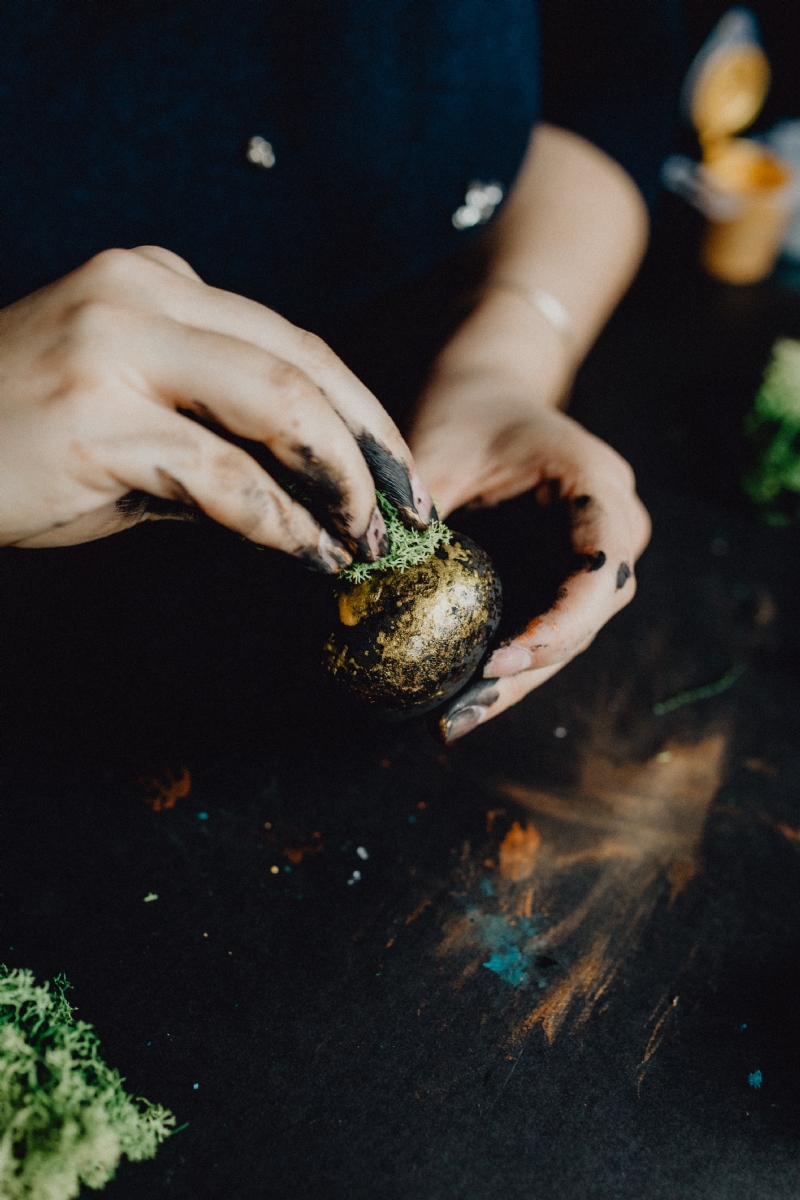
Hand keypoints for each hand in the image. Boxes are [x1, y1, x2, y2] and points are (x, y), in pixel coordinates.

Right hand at [0, 247, 434, 561]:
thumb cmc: (16, 443)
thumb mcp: (123, 413)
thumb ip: (211, 429)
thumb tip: (307, 491)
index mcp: (153, 281)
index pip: (291, 340)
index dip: (359, 410)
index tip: (396, 470)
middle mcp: (140, 294)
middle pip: (305, 361)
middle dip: (374, 444)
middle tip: (411, 507)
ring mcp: (116, 349)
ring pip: (280, 405)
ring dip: (343, 481)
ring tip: (368, 537)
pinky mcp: (97, 420)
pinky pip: (223, 474)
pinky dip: (282, 522)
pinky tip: (308, 554)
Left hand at [409, 371, 649, 741]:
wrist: (488, 391)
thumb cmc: (465, 412)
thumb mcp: (436, 451)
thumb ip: (414, 518)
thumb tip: (363, 593)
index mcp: (597, 484)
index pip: (602, 568)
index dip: (559, 624)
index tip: (497, 660)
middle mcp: (615, 525)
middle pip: (586, 617)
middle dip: (524, 673)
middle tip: (459, 717)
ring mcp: (595, 557)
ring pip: (569, 635)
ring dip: (513, 682)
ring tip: (451, 721)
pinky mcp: (565, 578)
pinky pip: (545, 628)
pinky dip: (504, 664)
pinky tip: (459, 699)